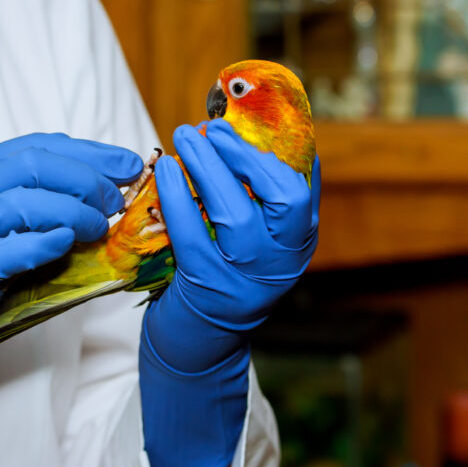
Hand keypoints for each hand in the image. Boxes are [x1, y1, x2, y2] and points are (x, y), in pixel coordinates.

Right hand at [0, 133, 141, 466]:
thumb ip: (33, 200)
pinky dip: (46, 243)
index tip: (127, 165)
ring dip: (77, 211)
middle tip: (117, 199)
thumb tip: (103, 192)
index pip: (38, 146)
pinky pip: (12, 249)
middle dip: (89, 178)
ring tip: (100, 227)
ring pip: (29, 201)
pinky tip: (68, 243)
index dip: (89, 152)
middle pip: (37, 165)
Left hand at [140, 120, 319, 466]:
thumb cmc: (222, 274)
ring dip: (208, 166)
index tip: (245, 123)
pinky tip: (165, 170)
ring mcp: (247, 277)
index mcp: (298, 240)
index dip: (278, 149)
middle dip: (244, 152)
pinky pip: (191, 233)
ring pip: (234, 212)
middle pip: (280, 195)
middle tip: (209, 126)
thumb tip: (248, 133)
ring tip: (184, 136)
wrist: (198, 342)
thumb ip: (259, 197)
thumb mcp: (255, 240)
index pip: (302, 187)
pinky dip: (176, 196)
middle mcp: (282, 260)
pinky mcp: (207, 287)